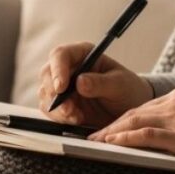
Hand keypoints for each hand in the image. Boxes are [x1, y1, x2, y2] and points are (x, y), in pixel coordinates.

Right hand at [38, 42, 154, 126]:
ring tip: (76, 117)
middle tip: (68, 109)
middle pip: (47, 74)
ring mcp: (63, 86)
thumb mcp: (120, 85)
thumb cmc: (128, 90)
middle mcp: (68, 68)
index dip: (57, 70)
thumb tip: (80, 82)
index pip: (61, 55)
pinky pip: (51, 110)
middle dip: (54, 93)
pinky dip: (60, 117)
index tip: (61, 87)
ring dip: (57, 108)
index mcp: (82, 54)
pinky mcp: (62, 104)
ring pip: (45, 93)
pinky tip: (76, 120)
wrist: (129, 110)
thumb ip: (101, 83)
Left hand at [85, 87, 174, 169]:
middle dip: (110, 126)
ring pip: (134, 121)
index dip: (120, 119)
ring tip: (96, 142)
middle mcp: (174, 103)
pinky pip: (146, 135)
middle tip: (92, 137)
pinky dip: (126, 138)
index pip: (140, 107)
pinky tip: (112, 144)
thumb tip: (150, 133)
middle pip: (132, 112)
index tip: (105, 130)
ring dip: (111, 133)